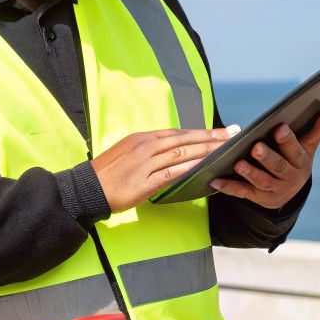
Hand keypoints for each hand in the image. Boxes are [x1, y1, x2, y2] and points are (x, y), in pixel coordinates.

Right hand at [93, 126, 237, 212]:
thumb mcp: (127, 153)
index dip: (201, 131)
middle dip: (211, 137)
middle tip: (231, 134)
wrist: (87, 188)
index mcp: (142, 138)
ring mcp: (146, 164)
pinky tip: (204, 166)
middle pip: (185, 139)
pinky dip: (190, 168)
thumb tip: (172, 152)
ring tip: (224, 150)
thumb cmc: (106, 173)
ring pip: (182, 154)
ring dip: (206, 151)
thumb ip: (149, 151)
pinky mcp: (145, 182)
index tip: (219, 131)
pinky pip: (172, 173)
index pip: (178, 132)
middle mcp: (146, 147)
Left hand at [211, 111, 319, 209]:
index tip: (279, 127)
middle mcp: (289, 179)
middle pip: (278, 167)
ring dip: (249, 173)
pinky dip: (228, 187)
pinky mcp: (258, 199)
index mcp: (301, 164)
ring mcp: (273, 191)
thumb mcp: (306, 150)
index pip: (295, 151)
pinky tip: (216, 180)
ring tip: (238, 164)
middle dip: (267, 157)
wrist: (288, 194)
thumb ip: (315, 132)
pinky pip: (242, 193)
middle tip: (256, 147)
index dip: (288, 140)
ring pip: (261, 181)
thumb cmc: (294, 163)